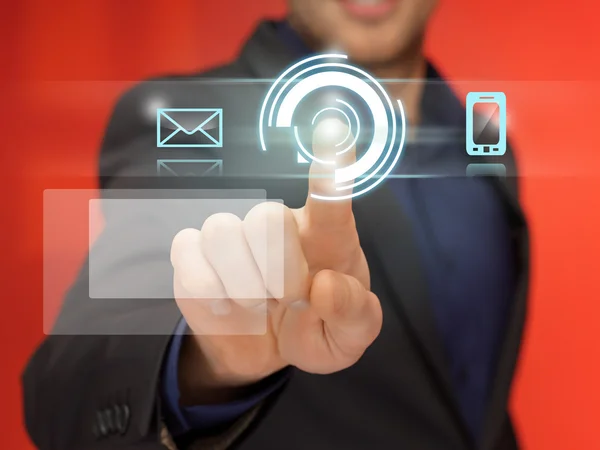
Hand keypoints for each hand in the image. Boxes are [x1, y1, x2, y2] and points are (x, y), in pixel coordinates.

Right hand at [170, 118, 381, 403]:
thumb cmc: (313, 330)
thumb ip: (354, 316)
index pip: (330, 195)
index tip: (333, 128)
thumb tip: (324, 285)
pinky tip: (225, 305)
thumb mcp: (347, 340)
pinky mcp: (194, 252)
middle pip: (266, 216)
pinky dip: (207, 292)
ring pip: (222, 230)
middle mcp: (279, 225)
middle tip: (286, 299)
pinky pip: (187, 253)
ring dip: (240, 283)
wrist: (263, 352)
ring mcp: (233, 235)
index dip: (331, 163)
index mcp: (326, 238)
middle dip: (275, 271)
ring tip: (256, 305)